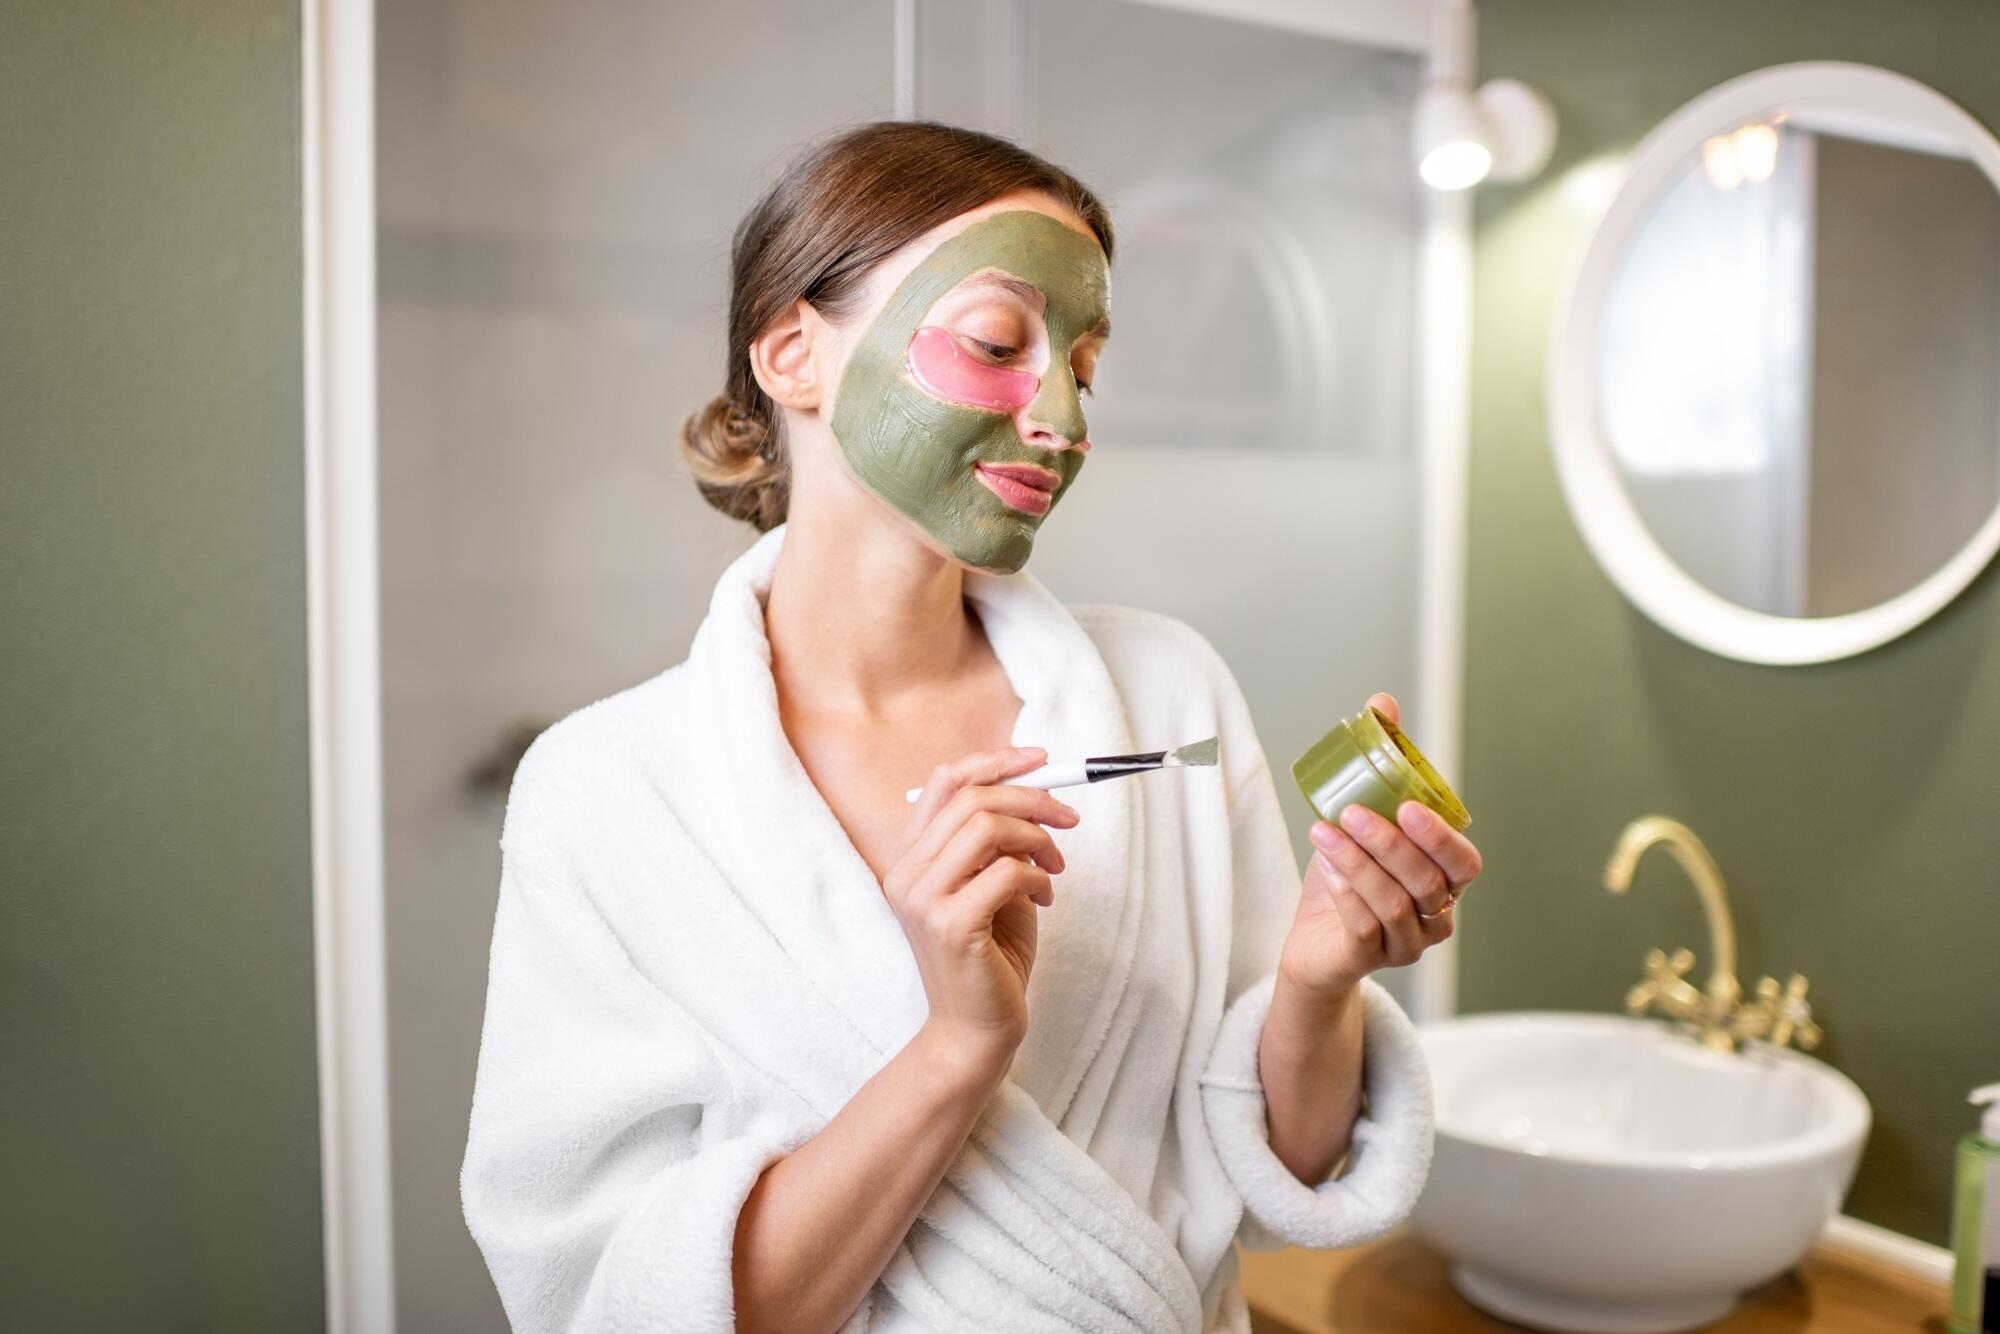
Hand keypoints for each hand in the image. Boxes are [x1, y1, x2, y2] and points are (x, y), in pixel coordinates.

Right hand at [884, 746, 1079, 1070]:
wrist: (975, 1031)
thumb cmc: (989, 958)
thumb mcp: (993, 886)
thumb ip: (999, 842)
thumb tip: (1036, 790)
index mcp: (908, 857)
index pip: (943, 781)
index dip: (995, 761)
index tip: (1043, 759)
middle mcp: (904, 872)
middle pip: (971, 798)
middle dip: (1032, 799)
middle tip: (1068, 820)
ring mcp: (922, 899)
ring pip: (986, 827)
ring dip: (1037, 838)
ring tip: (1055, 865)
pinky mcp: (950, 925)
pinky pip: (1007, 872)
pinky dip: (1039, 877)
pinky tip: (1045, 900)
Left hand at [1279, 692, 1483, 1000]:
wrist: (1314, 942)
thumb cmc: (1346, 877)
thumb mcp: (1360, 817)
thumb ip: (1379, 764)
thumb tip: (1382, 703)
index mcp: (1444, 879)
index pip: (1464, 863)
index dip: (1441, 837)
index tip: (1407, 805)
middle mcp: (1435, 916)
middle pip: (1429, 883)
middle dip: (1390, 845)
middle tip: (1352, 812)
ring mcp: (1406, 943)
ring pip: (1394, 904)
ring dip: (1358, 864)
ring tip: (1323, 832)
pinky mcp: (1369, 960)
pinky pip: (1364, 928)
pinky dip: (1345, 894)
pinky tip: (1326, 867)